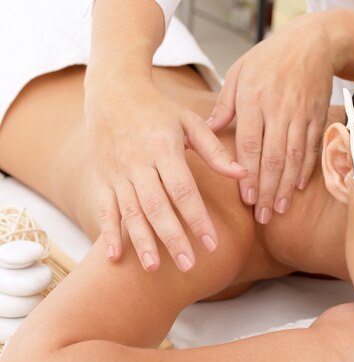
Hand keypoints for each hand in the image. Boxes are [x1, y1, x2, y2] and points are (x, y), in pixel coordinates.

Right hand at [84, 78, 246, 271]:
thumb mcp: (190, 122)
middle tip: (188, 265)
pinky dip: (109, 232)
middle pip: (157, 206)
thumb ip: (214, 150)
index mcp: (163, 148)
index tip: (211, 244)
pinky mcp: (101, 178)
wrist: (112, 93)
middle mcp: (138, 162)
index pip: (183, 190)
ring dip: (142, 241)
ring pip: (130, 212)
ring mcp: (117, 172)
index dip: (197, 218)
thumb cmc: (160, 110)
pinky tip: (114, 257)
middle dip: (172, 238)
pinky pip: (105, 208)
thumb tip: (243, 174)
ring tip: (154, 268)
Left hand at [208, 14, 334, 223]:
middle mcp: (278, 110)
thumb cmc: (270, 57)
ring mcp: (301, 115)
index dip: (249, 174)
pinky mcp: (318, 118)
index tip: (247, 199)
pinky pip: (312, 149)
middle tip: (263, 214)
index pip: (251, 144)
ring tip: (279, 209)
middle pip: (273, 158)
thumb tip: (207, 131)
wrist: (313, 42)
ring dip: (286, 187)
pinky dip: (307, 171)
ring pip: (294, 158)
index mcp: (254, 99)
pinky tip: (299, 188)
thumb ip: (224, 105)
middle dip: (268, 190)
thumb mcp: (239, 72)